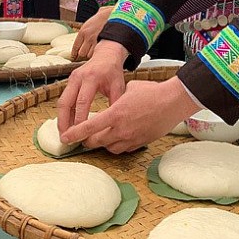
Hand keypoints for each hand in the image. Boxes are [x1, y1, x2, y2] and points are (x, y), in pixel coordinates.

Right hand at [57, 40, 127, 135]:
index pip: (82, 102)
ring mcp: (71, 79)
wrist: (106, 55)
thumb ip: (116, 103)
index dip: (79, 119)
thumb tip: (113, 123)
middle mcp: (78, 77)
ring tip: (64, 134)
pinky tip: (66, 125)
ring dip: (61, 119)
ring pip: (61, 102)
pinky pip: (64, 99)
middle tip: (65, 137)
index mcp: (91, 78)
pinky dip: (64, 113)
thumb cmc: (113, 71)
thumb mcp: (118, 85)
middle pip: (65, 102)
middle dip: (63, 122)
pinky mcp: (69, 82)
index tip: (79, 133)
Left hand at [61, 77, 198, 152]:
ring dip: (102, 144)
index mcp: (115, 113)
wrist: (173, 102)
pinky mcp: (140, 143)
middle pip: (95, 142)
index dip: (74, 134)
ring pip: (108, 148)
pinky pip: (122, 149)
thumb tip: (112, 104)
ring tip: (101, 136)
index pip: (88, 127)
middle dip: (86, 140)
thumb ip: (116, 100)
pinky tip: (117, 137)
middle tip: (82, 137)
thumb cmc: (151, 91)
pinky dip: (116, 145)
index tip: (65, 138)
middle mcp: (121, 129)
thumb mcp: (128, 89)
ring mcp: (131, 138)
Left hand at [72, 6, 113, 60]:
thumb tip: (97, 17)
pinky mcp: (102, 45)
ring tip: (96, 51)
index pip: (75, 46)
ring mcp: (95, 42)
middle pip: (81, 53)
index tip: (75, 56)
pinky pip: (97, 54)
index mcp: (83, 30)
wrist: (118, 16)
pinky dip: (99, 54)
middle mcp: (87, 37)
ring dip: (92, 54)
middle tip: (88, 52)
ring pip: (89, 55)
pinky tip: (101, 52)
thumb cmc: (109, 15)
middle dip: (85, 53)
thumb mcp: (96, 16)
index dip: (75, 53)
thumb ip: (94, 21)